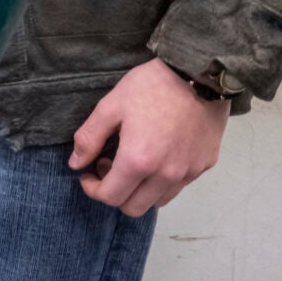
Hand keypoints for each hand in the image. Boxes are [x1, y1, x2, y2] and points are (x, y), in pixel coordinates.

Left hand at [69, 59, 226, 216]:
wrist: (199, 73)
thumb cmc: (152, 86)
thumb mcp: (111, 106)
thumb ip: (89, 138)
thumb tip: (76, 164)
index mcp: (139, 161)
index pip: (110, 197)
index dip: (93, 189)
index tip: (88, 173)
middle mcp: (166, 174)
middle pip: (133, 208)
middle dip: (115, 192)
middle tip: (109, 165)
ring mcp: (189, 172)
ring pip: (157, 201)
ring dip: (139, 190)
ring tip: (134, 161)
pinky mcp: (205, 165)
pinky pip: (178, 186)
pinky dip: (162, 181)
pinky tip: (158, 155)